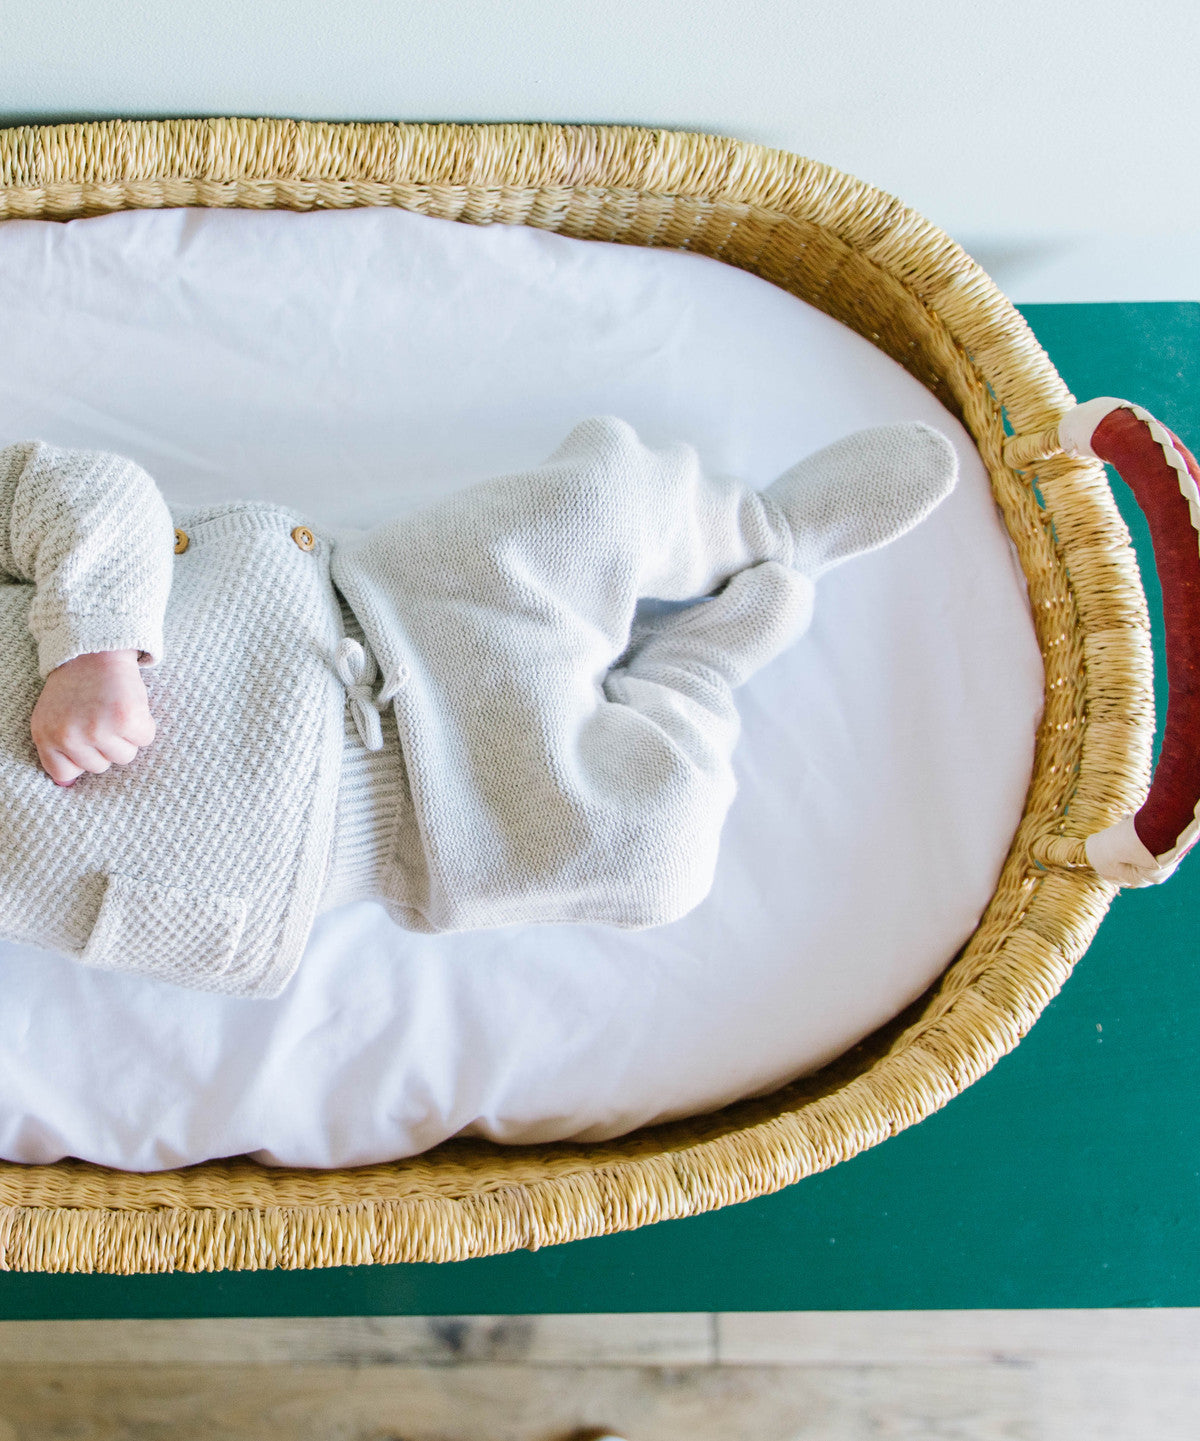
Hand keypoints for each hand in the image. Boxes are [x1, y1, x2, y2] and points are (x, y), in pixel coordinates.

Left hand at [31, 649, 155, 786]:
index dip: (81, 757)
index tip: (84, 738)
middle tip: (101, 715)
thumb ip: (56, 749)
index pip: (65, 774)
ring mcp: (97, 729)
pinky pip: (145, 739)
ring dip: (127, 736)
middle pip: (100, 766)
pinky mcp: (125, 719)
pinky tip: (130, 705)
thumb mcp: (53, 716)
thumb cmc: (76, 686)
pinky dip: (144, 724)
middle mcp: (68, 736)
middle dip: (106, 744)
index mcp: (45, 736)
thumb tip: (67, 787)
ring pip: (125, 756)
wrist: (95, 649)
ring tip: (115, 710)